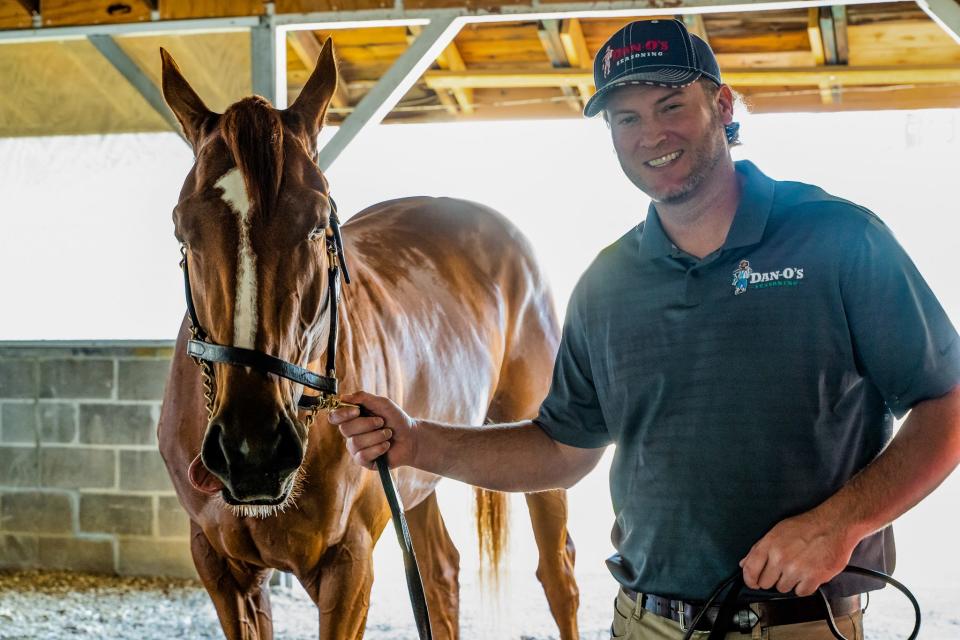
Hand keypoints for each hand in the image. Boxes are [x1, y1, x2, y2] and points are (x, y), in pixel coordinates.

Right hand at [328, 391, 416, 468]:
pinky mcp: (363, 461)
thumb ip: (363, 398)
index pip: (335, 417)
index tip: (357, 411)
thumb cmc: (396, 419)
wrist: (411, 437)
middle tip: (382, 422)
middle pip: (345, 429)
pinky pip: (363, 455)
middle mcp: (351, 434)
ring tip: (388, 434)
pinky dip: (378, 448)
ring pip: (356, 442)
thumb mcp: (382, 403)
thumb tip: (343, 397)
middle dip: (367, 424)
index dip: (342, 414)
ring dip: (377, 436)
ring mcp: (356, 448)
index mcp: (352, 418)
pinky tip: (386, 446)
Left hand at [739, 510, 857, 596]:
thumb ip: (759, 548)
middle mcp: (780, 558)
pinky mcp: (813, 578)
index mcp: (769, 545)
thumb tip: (744, 563)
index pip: (749, 569)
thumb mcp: (777, 531)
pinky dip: (804, 587)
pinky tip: (808, 575)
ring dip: (789, 582)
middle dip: (772, 579)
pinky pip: (801, 593)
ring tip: (798, 569)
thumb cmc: (807, 526)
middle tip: (783, 570)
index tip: (753, 583)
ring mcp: (796, 569)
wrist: (834, 524)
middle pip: (765, 583)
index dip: (749, 580)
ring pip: (783, 589)